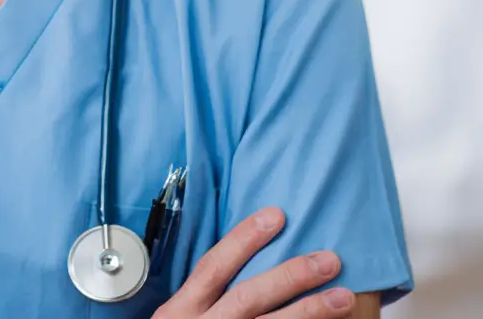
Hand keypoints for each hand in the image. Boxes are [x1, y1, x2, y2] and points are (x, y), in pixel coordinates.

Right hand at [155, 208, 355, 317]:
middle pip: (249, 297)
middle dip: (290, 276)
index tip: (276, 216)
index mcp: (182, 312)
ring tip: (343, 297)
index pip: (214, 266)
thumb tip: (243, 266)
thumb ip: (204, 300)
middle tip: (328, 260)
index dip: (244, 239)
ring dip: (310, 312)